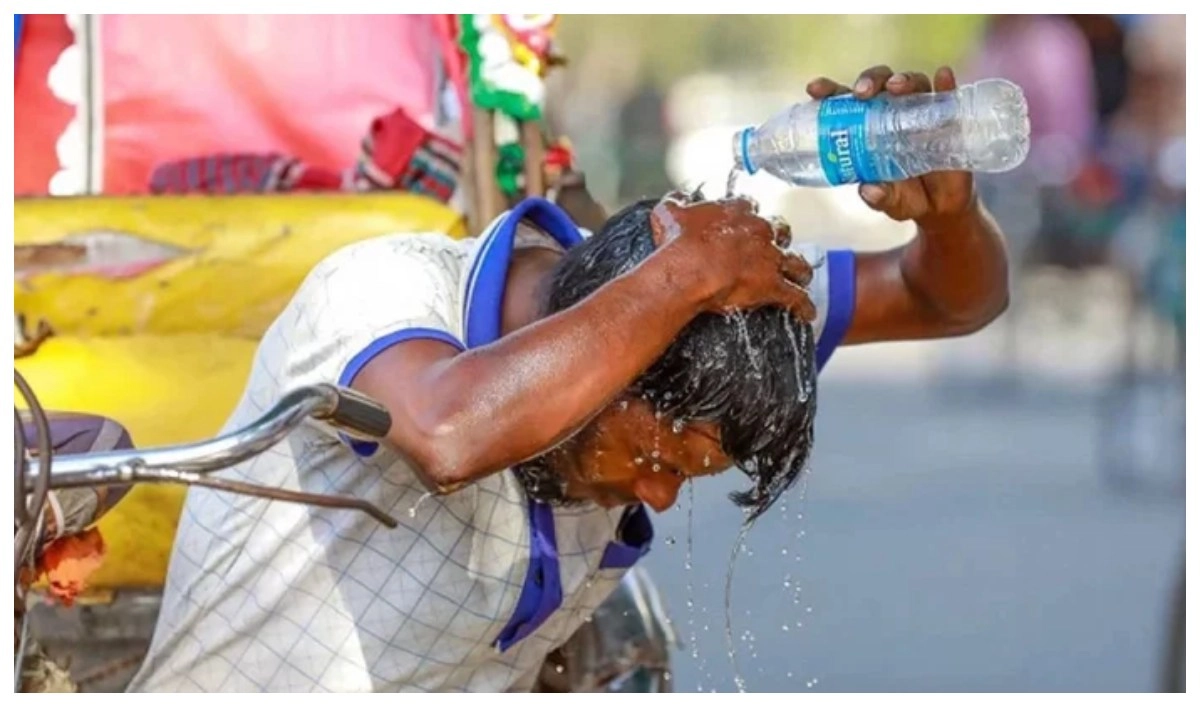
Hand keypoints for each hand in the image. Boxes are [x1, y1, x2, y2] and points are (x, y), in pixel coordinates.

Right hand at [649, 192, 815, 322]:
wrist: (687, 270)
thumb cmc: (678, 243)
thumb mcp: (669, 214)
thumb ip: (675, 205)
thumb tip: (674, 202)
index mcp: (737, 211)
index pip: (750, 206)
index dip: (749, 216)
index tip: (745, 222)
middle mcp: (759, 230)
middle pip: (780, 230)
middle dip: (780, 238)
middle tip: (775, 247)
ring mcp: (769, 258)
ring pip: (796, 262)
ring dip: (799, 270)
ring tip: (802, 276)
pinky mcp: (772, 285)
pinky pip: (796, 297)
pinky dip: (803, 306)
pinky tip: (808, 313)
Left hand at [806, 65, 977, 227]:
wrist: (940, 207)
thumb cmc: (905, 196)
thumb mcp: (890, 201)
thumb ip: (879, 197)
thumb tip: (869, 191)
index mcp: (866, 127)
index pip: (844, 102)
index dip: (828, 91)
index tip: (815, 89)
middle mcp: (892, 112)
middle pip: (879, 84)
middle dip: (869, 81)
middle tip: (862, 93)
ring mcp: (921, 113)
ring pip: (912, 84)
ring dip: (903, 80)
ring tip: (896, 88)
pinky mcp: (948, 118)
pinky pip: (947, 96)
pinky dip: (945, 85)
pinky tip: (943, 77)